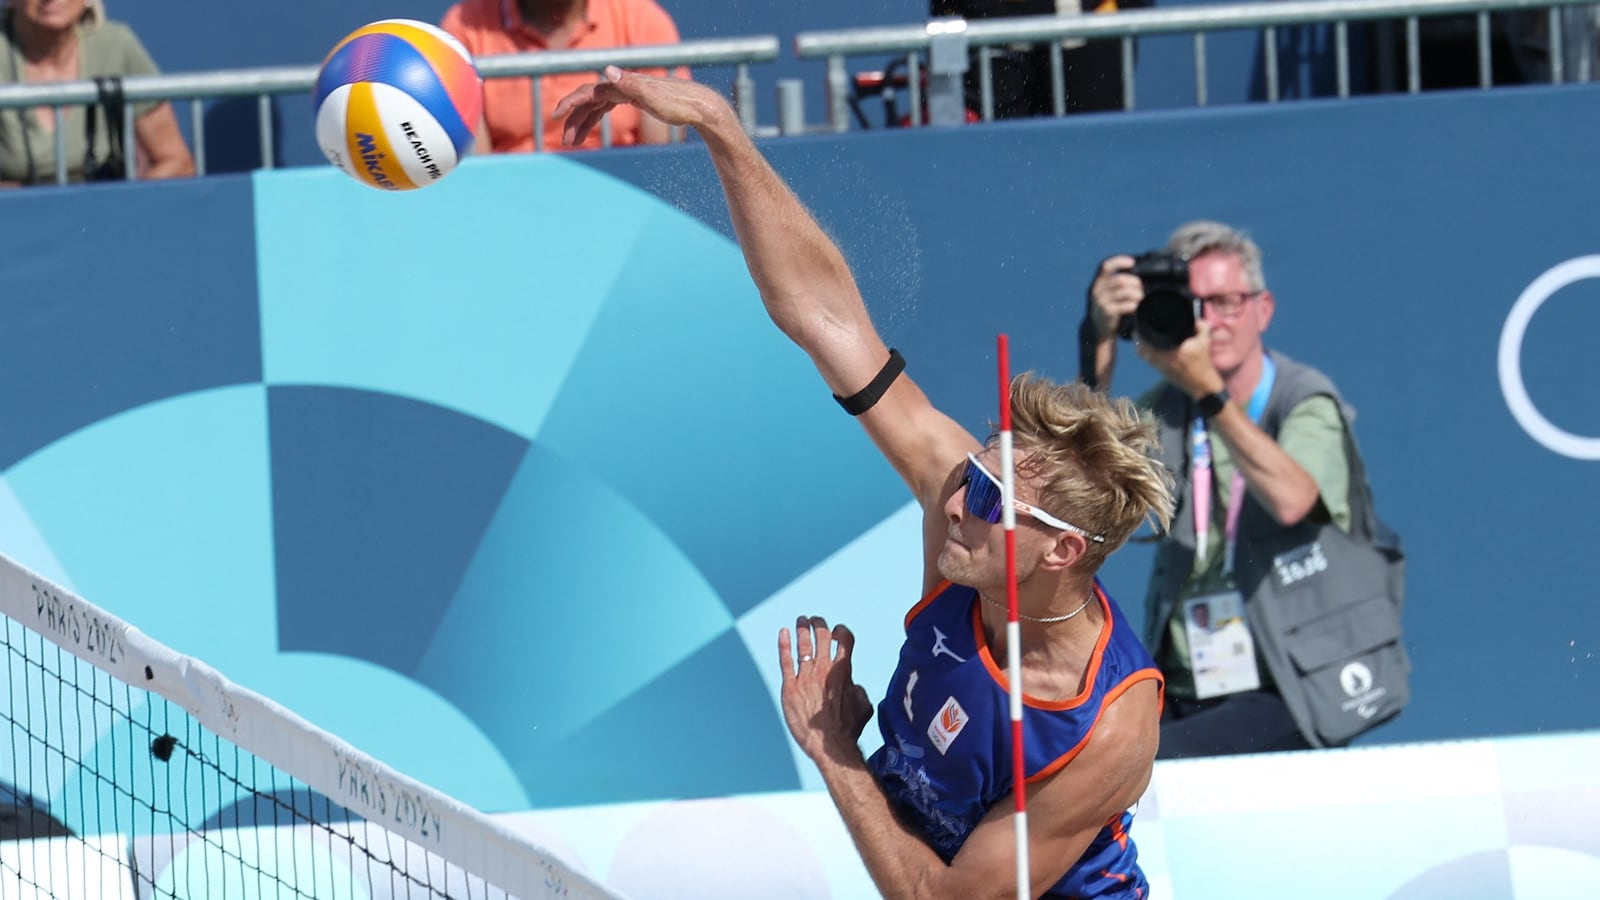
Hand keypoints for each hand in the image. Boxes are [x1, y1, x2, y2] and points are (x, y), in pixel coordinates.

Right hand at [553, 65, 729, 146]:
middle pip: (590, 101)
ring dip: (583, 123)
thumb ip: (630, 84)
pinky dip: (595, 119)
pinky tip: (589, 130)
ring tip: (572, 142)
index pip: (589, 92)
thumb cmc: (679, 105)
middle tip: (566, 141)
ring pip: (597, 106)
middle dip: (574, 120)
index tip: (555, 116)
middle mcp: (623, 85)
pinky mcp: (634, 100)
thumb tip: (608, 70)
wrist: (700, 107)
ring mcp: (628, 92)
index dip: (571, 104)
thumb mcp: (654, 97)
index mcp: (623, 84)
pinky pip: (607, 108)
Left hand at [779, 616, 872, 763]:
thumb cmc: (849, 729)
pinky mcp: (790, 687)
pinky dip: (784, 644)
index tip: (837, 633)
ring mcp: (806, 677)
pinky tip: (783, 633)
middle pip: (822, 636)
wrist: (829, 744)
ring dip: (802, 629)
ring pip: (803, 644)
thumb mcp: (864, 707)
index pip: (845, 639)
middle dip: (819, 623)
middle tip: (815, 619)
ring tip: (801, 620)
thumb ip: (860, 691)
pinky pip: (785, 660)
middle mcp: (824, 670)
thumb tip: (854, 685)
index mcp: (844, 671)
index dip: (841, 631)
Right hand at [1088, 255, 1142, 340]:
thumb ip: (1114, 283)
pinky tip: (1135, 307)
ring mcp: (1102, 302)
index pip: (1105, 266)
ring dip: (1137, 294)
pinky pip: (1126, 305)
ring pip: (1125, 292)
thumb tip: (1137, 274)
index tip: (1132, 262)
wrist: (1097, 329)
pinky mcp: (1108, 313)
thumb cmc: (1106, 307)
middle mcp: (1097, 291)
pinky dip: (1134, 305)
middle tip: (1140, 287)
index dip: (1119, 261)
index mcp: (1097, 282)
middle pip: (1120, 280)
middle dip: (1134, 282)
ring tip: (1140, 297)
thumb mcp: (1105, 292)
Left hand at [1136, 319, 1224, 398]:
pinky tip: (1146, 344)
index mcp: (1169, 350)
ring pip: (1141, 353)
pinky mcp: (1158, 369)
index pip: (1148, 338)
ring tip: (1140, 333)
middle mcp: (1159, 358)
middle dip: (1138, 335)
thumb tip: (1196, 319)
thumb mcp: (1205, 342)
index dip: (1142, 328)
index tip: (1142, 320)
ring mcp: (1157, 365)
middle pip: (1140, 346)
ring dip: (1139, 343)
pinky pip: (1145, 358)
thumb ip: (1202, 327)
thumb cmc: (1203, 363)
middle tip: (1139, 325)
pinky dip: (1143, 351)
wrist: (1201, 384)